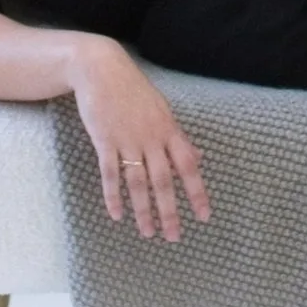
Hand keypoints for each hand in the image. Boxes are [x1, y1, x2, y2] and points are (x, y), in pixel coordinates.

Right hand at [69, 39, 212, 240]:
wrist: (102, 69)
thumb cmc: (134, 90)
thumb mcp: (162, 110)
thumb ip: (179, 137)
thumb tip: (199, 157)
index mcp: (169, 130)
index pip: (188, 166)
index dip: (197, 192)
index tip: (204, 216)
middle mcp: (151, 138)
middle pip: (163, 181)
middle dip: (170, 211)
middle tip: (174, 237)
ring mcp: (127, 140)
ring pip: (138, 182)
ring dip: (143, 210)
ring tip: (147, 233)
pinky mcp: (105, 141)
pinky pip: (110, 174)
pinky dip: (113, 196)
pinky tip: (116, 215)